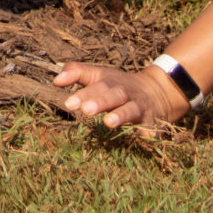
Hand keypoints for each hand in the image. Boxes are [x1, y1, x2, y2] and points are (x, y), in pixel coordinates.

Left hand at [51, 62, 189, 128]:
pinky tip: (141, 138)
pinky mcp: (152, 122)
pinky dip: (147, 133)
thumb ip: (77, 73)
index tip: (68, 104)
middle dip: (100, 101)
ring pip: (131, 109)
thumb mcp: (99, 75)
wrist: (157, 91)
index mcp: (109, 81)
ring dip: (121, 115)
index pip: (95, 84)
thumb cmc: (118, 85)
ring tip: (109, 122)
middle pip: (113, 94)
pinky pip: (150, 128)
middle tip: (86, 110)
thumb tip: (55, 80)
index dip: (82, 93)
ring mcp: (139, 107)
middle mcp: (124, 93)